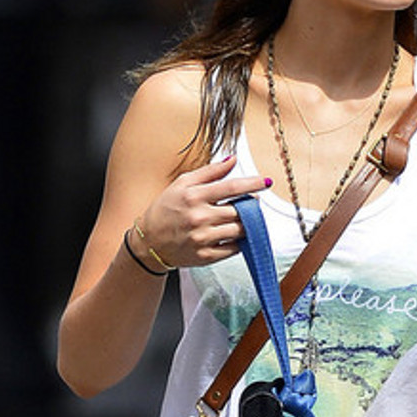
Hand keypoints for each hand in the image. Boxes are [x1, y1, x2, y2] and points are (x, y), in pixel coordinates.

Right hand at [136, 157, 269, 269]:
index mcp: (194, 196)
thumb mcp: (182, 184)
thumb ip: (209, 172)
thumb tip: (233, 159)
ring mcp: (203, 239)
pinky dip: (238, 241)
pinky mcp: (206, 257)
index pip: (231, 187)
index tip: (267, 182)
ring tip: (240, 219)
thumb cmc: (166, 209)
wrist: (149, 241)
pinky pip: (234, 249)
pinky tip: (231, 235)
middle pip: (239, 211)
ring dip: (246, 225)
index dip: (252, 184)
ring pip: (240, 231)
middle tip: (248, 204)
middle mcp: (199, 218)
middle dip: (249, 207)